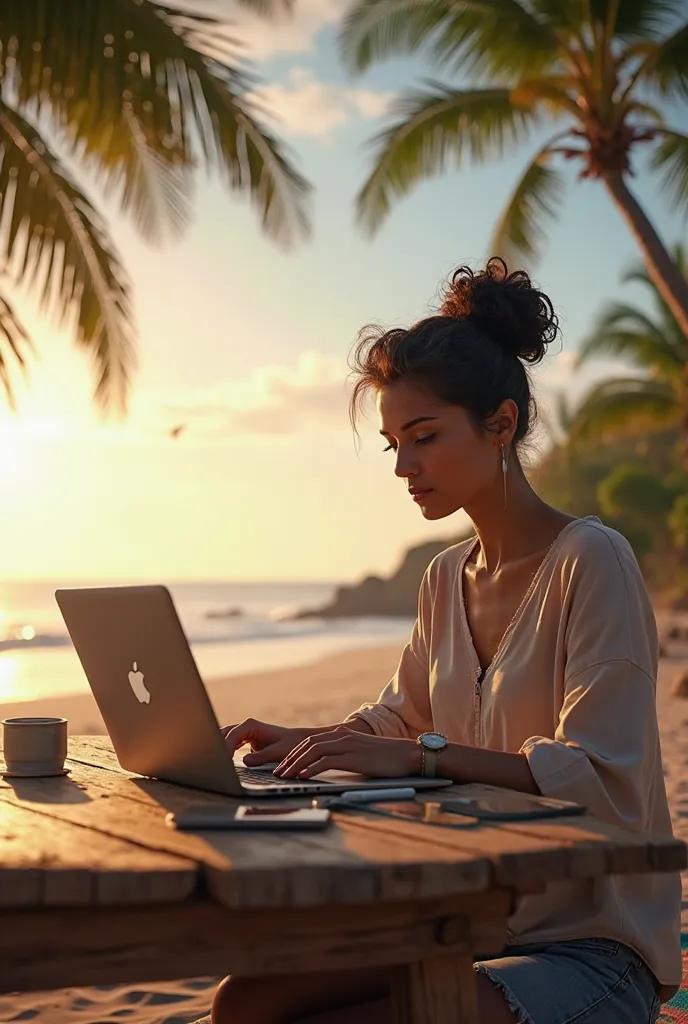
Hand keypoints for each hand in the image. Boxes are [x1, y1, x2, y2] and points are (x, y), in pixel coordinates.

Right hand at [221, 719, 312, 765]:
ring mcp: (242, 733)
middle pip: (223, 735)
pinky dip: (223, 753)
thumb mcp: (278, 752)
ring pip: (223, 739)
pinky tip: (220, 765)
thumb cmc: (291, 745)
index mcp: (251, 725)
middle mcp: (244, 727)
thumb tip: (245, 761)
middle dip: (216, 747)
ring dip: (217, 750)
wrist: (299, 742)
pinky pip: (227, 746)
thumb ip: (262, 756)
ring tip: (212, 766)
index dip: (224, 748)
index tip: (221, 762)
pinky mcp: (242, 742)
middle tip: (211, 764)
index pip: (232, 735)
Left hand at [274, 729, 419, 778]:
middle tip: (277, 771)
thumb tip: (329, 765)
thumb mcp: (361, 752)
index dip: (294, 752)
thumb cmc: (386, 758)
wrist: (407, 754)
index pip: (311, 741)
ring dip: (295, 764)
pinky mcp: (353, 756)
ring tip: (284, 776)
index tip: (283, 764)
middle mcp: (342, 736)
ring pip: (313, 751)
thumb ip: (345, 754)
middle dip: (289, 758)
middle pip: (308, 744)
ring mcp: (347, 745)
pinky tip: (302, 777)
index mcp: (343, 734)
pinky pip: (326, 761)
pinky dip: (311, 768)